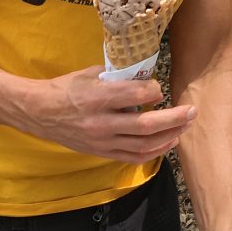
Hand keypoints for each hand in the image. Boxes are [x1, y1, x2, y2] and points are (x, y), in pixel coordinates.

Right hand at [29, 66, 196, 163]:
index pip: (138, 95)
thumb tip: (145, 77)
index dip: (155, 90)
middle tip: (192, 111)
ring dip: (169, 137)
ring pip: (144, 145)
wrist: (40, 113)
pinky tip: (167, 143)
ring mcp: (102, 141)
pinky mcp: (102, 153)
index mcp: (98, 98)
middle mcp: (101, 123)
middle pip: (147, 125)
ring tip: (184, 127)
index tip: (159, 88)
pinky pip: (134, 156)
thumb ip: (119, 78)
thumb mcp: (90, 74)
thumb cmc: (65, 89)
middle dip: (175, 118)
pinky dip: (154, 151)